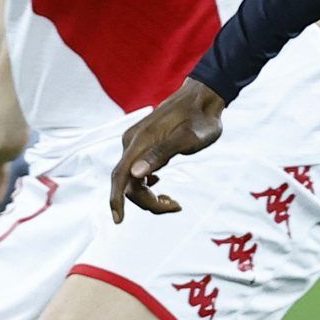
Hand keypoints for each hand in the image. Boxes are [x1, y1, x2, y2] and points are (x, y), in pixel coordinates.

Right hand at [110, 79, 225, 221]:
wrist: (203, 98)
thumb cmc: (200, 119)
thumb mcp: (188, 139)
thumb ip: (162, 153)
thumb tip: (136, 173)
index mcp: (140, 141)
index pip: (120, 176)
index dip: (116, 200)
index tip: (119, 220)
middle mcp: (132, 142)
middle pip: (127, 182)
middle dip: (147, 201)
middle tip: (175, 206)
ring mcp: (136, 143)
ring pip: (132, 179)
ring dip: (148, 195)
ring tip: (173, 201)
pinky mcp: (143, 144)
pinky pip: (137, 171)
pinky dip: (146, 185)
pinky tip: (160, 186)